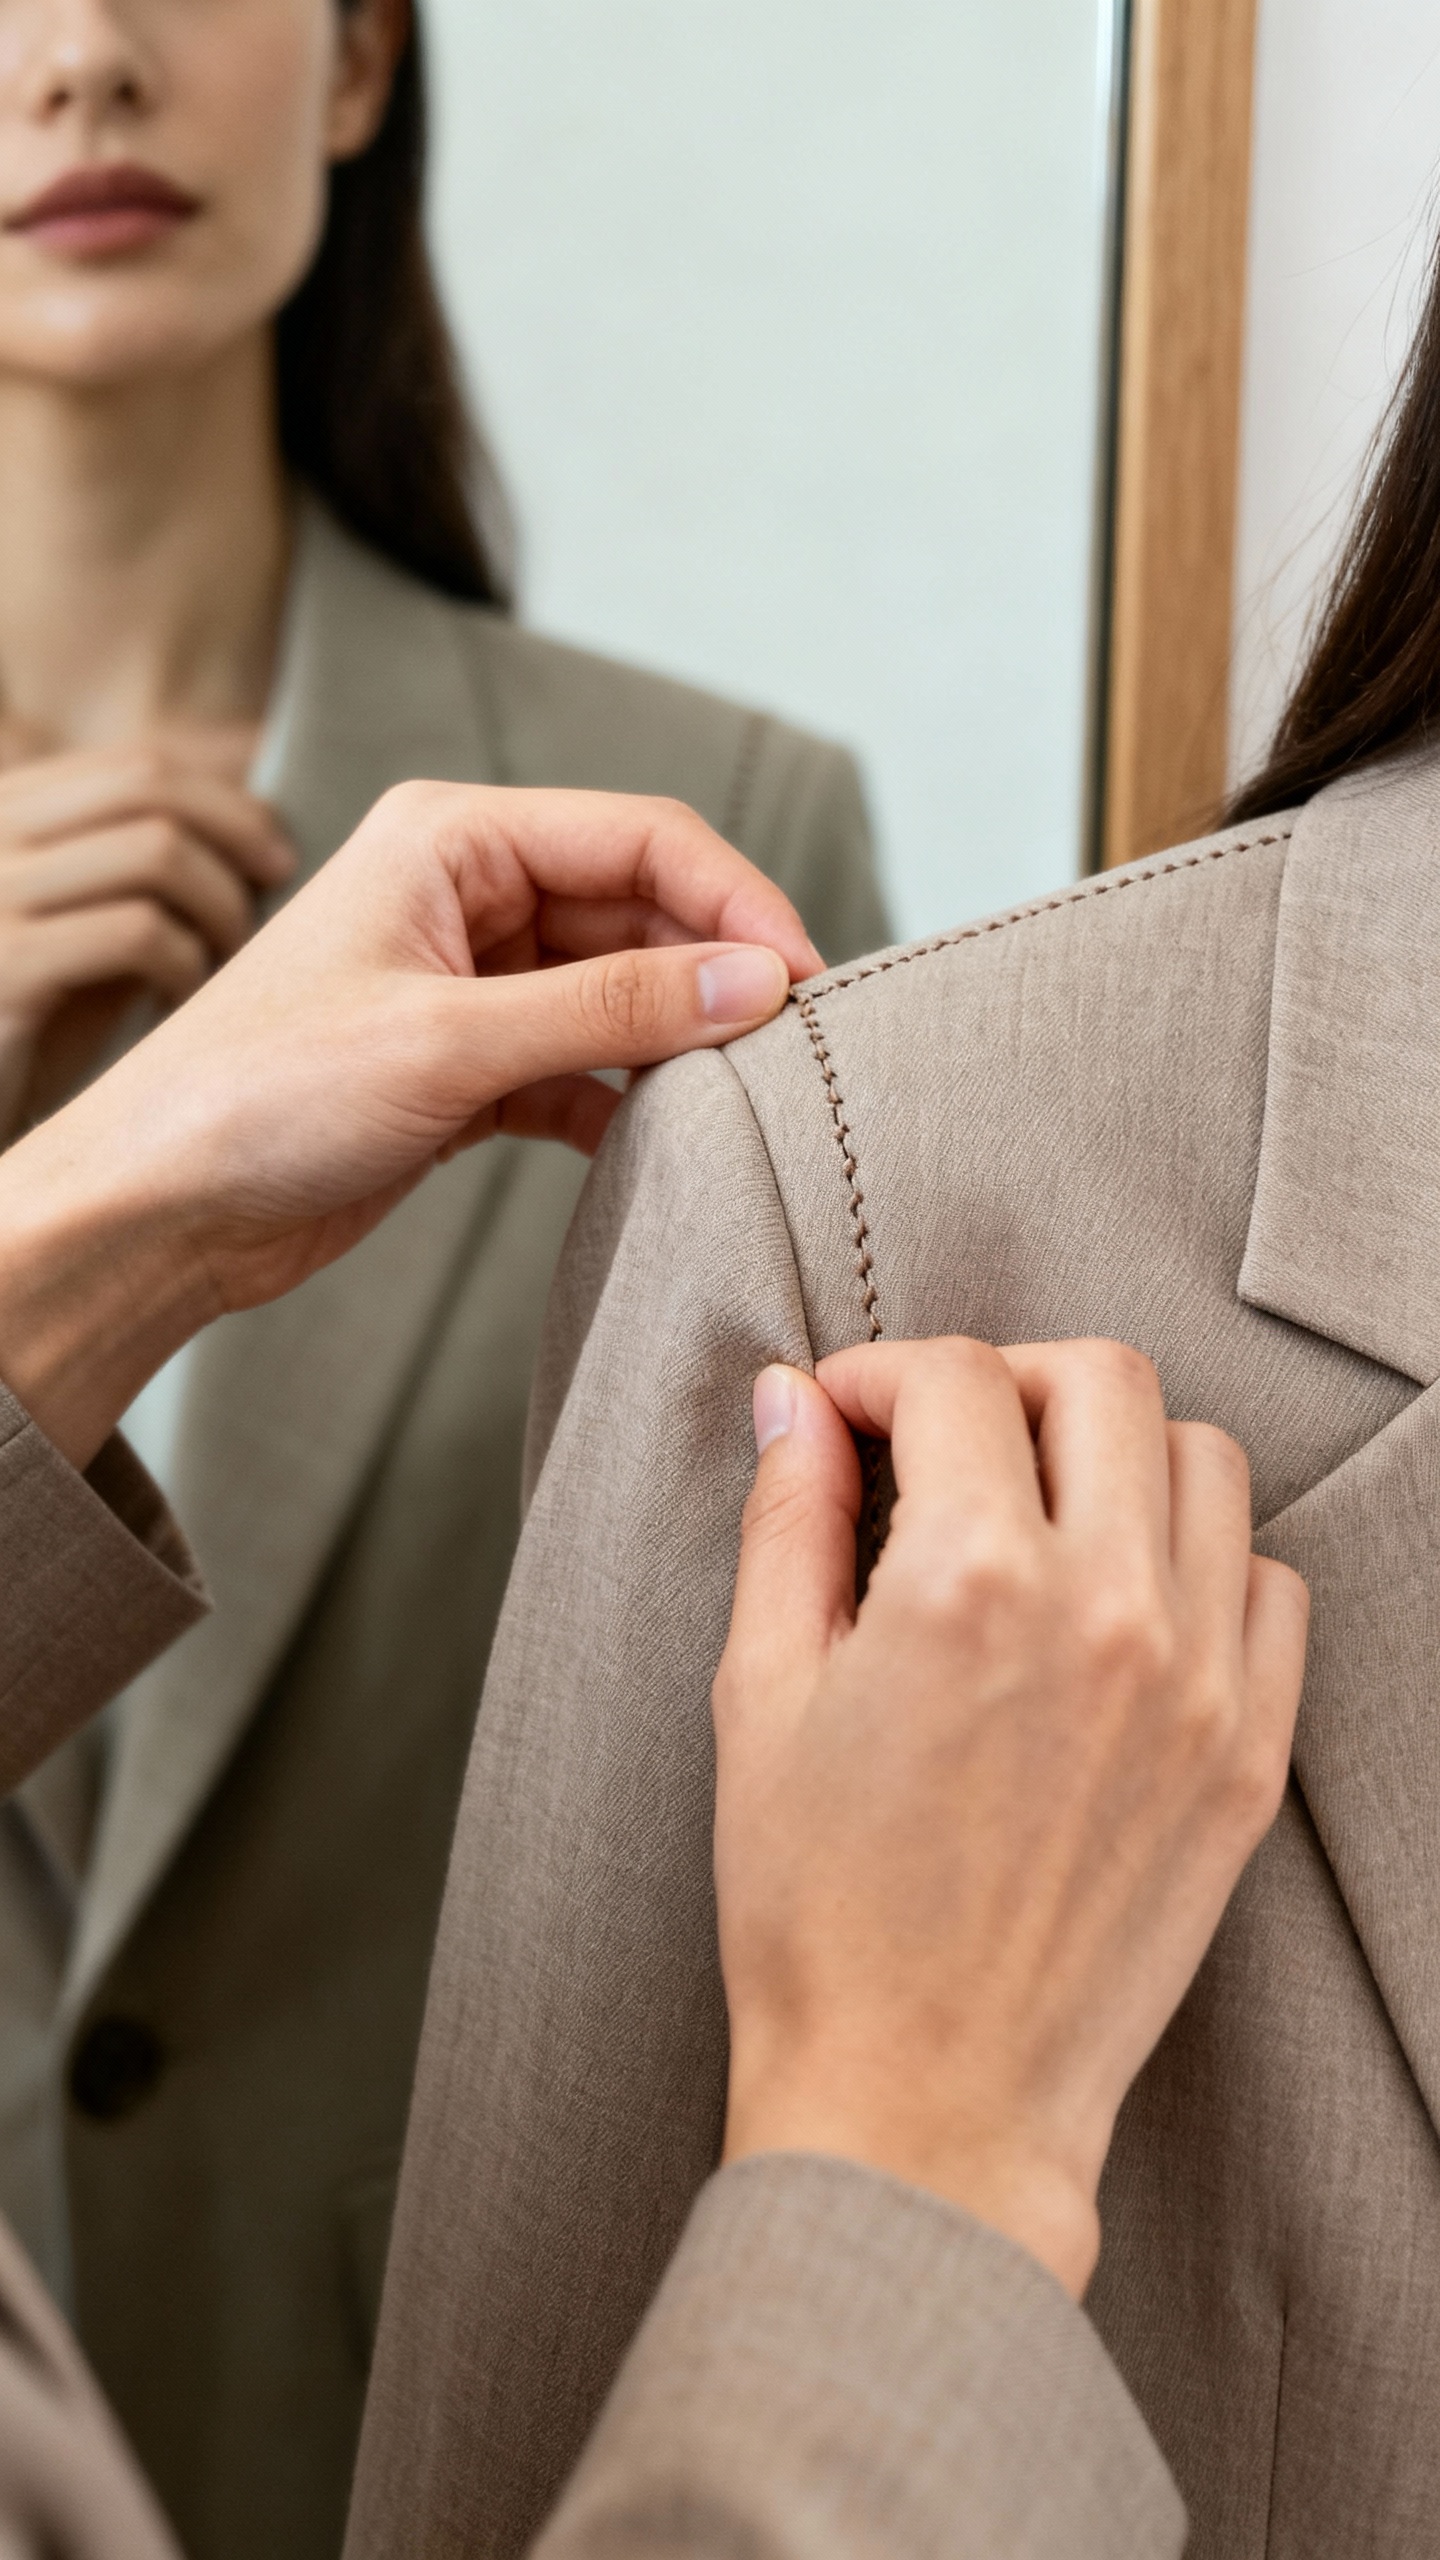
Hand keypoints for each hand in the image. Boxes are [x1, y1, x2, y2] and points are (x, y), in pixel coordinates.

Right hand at [0, 730, 292, 1134]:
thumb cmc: (29, 1030)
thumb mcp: (78, 930)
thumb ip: (134, 875)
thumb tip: (254, 833)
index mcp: (9, 814)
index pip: (141, 766)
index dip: (227, 804)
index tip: (277, 857)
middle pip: (153, 791)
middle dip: (238, 838)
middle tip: (281, 895)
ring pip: (156, 853)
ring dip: (222, 908)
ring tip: (233, 965)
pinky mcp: (5, 970)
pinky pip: (138, 935)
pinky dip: (189, 968)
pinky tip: (187, 1011)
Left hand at [0, 782, 820, 1469]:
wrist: (159, 1211)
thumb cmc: (261, 1097)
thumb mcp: (450, 1042)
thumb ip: (610, 1007)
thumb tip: (754, 982)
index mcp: (452, 838)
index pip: (640, 839)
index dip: (735, 901)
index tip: (804, 981)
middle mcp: (465, 894)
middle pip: (640, 910)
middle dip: (716, 970)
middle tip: (792, 1050)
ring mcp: (469, 982)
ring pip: (617, 988)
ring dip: (677, 1036)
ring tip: (743, 1094)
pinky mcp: (467, 1068)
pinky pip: (582, 1062)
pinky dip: (626, 1096)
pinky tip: (662, 1139)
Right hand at [714, 1337, 1308, 2297]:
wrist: (924, 2103)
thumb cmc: (819, 1917)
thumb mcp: (759, 1697)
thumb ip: (786, 1522)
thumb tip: (792, 1404)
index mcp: (969, 1584)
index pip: (952, 1380)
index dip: (878, 1373)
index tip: (847, 1416)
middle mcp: (1107, 1611)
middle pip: (1099, 1381)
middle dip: (1004, 1378)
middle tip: (942, 1437)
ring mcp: (1199, 1684)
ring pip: (1203, 1461)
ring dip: (1113, 1450)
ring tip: (1036, 1508)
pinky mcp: (1249, 1756)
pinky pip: (1270, 1583)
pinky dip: (1201, 1555)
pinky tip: (1121, 1597)